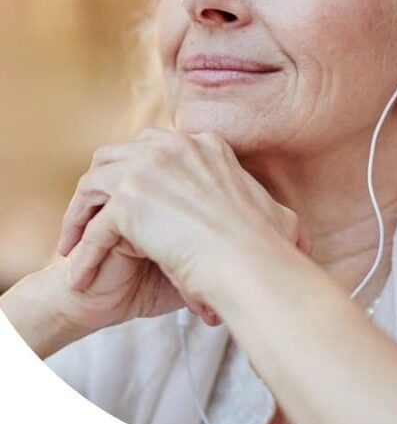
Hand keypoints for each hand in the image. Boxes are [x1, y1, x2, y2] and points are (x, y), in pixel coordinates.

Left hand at [59, 128, 311, 328]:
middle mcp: (175, 146)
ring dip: (81, 212)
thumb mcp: (275, 215)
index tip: (131, 201)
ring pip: (95, 180)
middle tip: (96, 215)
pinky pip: (94, 228)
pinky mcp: (131, 199)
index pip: (156, 147)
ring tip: (74, 244)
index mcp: (206, 145)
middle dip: (103, 183)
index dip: (137, 173)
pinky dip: (83, 254)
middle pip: (119, 153)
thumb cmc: (267, 247)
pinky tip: (79, 278)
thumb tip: (295, 227)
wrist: (254, 263)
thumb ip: (268, 210)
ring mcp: (150, 168)